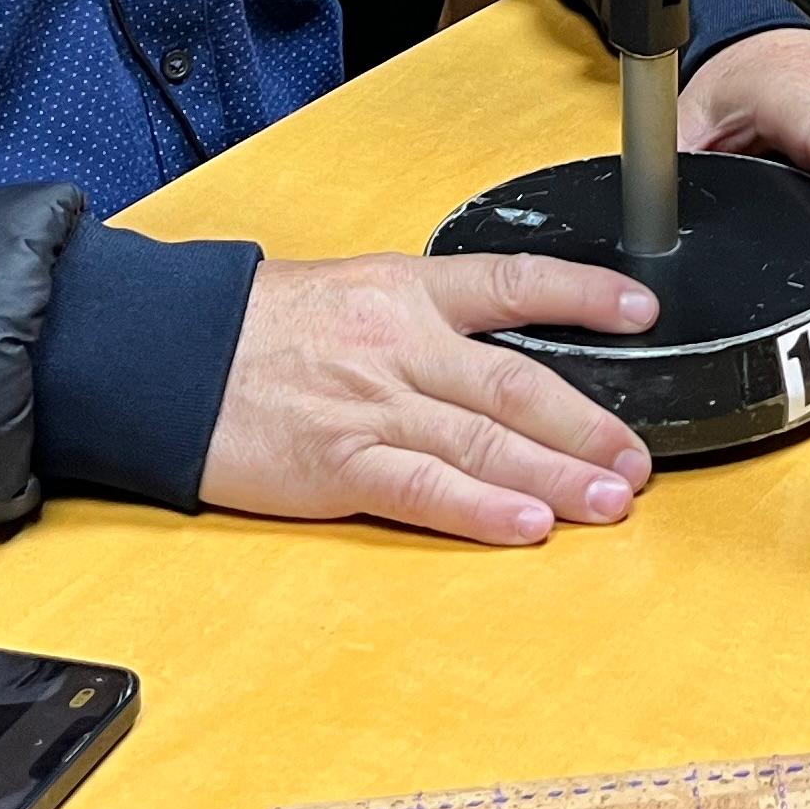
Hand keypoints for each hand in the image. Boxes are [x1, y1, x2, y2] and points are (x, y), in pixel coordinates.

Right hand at [199, 250, 655, 538]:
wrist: (167, 358)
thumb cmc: (252, 329)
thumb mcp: (348, 290)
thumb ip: (420, 316)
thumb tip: (492, 340)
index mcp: (406, 289)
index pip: (515, 282)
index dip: (585, 295)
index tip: (642, 310)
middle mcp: (402, 344)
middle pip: (518, 381)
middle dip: (588, 424)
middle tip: (639, 459)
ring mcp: (373, 406)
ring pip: (486, 441)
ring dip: (557, 476)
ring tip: (611, 499)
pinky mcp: (339, 464)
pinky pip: (425, 489)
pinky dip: (482, 510)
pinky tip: (528, 526)